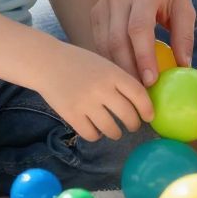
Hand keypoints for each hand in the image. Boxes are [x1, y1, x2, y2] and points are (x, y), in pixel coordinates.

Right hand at [36, 42, 154, 142]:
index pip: (138, 94)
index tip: (149, 116)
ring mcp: (86, 103)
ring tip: (114, 130)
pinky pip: (92, 135)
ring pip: (112, 129)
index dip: (147, 108)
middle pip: (128, 115)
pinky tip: (95, 129)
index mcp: (112, 73)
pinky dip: (96, 135)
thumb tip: (142, 100)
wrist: (47, 63)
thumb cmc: (78, 63)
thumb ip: (120, 79)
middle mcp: (101, 88)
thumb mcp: (103, 64)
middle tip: (132, 125)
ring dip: (116, 133)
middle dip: (133, 124)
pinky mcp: (72, 115)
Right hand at [90, 0, 195, 82]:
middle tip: (140, 96)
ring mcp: (104, 3)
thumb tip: (184, 68)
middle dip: (127, 70)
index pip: (139, 29)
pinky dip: (108, 61)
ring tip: (130, 92)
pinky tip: (119, 76)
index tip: (151, 82)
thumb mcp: (184, 4)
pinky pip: (98, 41)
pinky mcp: (96, 11)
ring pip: (104, 43)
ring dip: (116, 69)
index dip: (143, 57)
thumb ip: (184, 34)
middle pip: (117, 39)